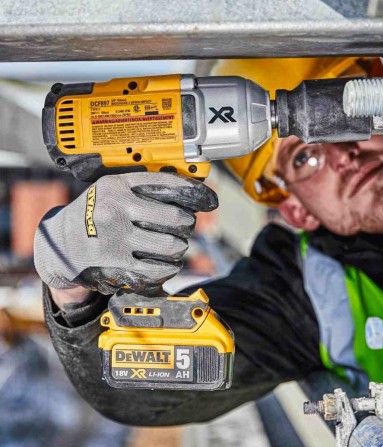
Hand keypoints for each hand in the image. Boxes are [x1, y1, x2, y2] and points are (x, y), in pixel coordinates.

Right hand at [34, 173, 217, 298]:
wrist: (58, 242)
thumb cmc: (93, 213)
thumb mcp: (111, 190)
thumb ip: (142, 189)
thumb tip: (188, 195)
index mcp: (119, 184)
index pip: (168, 184)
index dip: (195, 193)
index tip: (210, 201)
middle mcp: (118, 207)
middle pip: (177, 218)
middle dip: (188, 225)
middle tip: (184, 227)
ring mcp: (116, 235)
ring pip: (172, 245)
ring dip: (179, 249)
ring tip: (174, 247)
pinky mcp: (115, 261)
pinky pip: (157, 268)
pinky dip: (168, 269)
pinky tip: (166, 264)